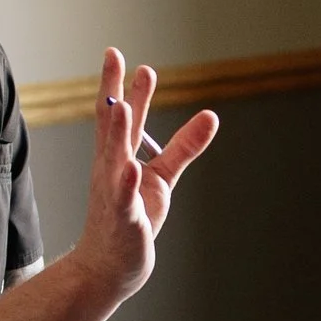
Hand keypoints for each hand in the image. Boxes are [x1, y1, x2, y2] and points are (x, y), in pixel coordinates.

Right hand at [77, 52, 217, 308]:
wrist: (109, 266)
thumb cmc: (131, 218)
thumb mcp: (161, 176)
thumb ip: (183, 146)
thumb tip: (210, 115)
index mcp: (117, 159)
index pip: (114, 116)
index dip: (115, 84)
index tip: (116, 54)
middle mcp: (110, 171)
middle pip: (111, 128)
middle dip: (114, 94)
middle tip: (115, 58)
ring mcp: (114, 194)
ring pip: (114, 159)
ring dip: (118, 133)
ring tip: (121, 105)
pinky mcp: (124, 220)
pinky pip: (123, 200)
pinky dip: (126, 183)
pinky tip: (129, 167)